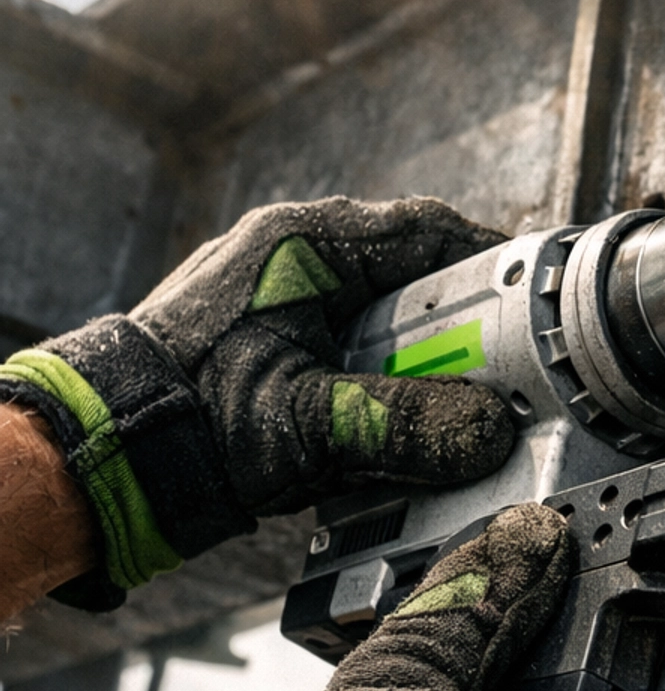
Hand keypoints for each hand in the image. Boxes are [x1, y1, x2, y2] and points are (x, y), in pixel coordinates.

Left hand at [0, 196, 518, 606]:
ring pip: (379, 323)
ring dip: (416, 370)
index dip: (491, 263)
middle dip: (459, 333)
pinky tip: (390, 432)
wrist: (99, 461)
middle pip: (409, 282)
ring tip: (448, 413)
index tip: (538, 297)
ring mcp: (274, 302)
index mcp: (301, 243)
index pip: (426, 230)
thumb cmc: (184, 422)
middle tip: (505, 373)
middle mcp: (289, 259)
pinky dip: (376, 389)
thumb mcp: (310, 422)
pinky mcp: (265, 347)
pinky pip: (346, 355)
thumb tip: (488, 430)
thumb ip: (405, 424)